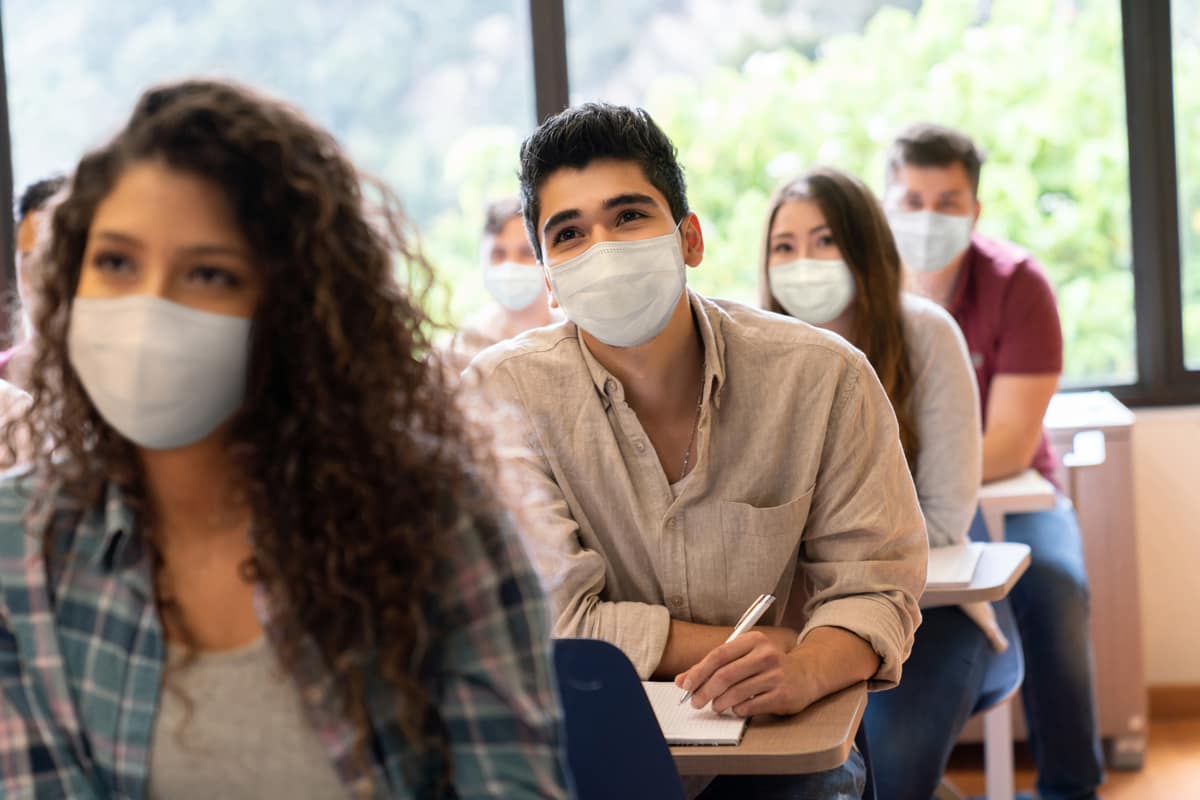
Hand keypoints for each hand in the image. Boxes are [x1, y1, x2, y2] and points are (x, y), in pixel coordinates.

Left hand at [673, 630, 813, 716]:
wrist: (806, 674)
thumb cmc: (768, 665)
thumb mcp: (744, 656)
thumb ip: (714, 666)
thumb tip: (683, 680)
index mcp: (754, 639)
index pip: (719, 654)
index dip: (698, 671)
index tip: (685, 685)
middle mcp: (766, 654)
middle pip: (725, 674)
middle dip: (705, 691)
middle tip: (695, 702)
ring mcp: (776, 675)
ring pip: (736, 692)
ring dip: (720, 703)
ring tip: (715, 706)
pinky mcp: (783, 695)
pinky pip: (750, 706)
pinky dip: (737, 710)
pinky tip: (735, 709)